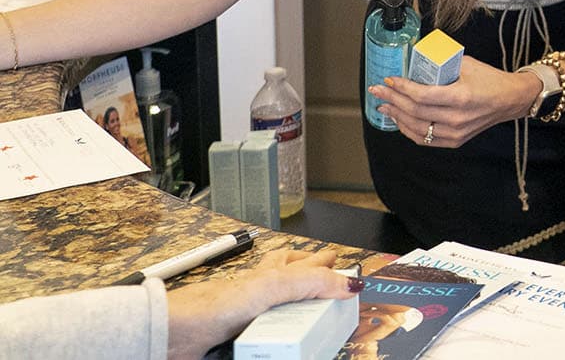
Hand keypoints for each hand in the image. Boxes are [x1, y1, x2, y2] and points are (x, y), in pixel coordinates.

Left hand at [166, 247, 359, 359]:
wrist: (175, 331)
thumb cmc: (213, 304)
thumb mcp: (272, 286)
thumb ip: (311, 282)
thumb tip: (349, 284)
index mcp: (270, 273)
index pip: (304, 262)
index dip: (323, 261)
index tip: (339, 262)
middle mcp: (258, 293)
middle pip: (289, 279)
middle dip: (309, 276)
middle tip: (328, 275)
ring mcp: (246, 317)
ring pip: (274, 309)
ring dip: (289, 309)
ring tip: (305, 310)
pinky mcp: (235, 342)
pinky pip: (260, 338)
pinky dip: (269, 340)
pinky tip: (271, 343)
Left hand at [367, 55, 540, 147]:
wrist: (510, 100)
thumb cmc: (490, 80)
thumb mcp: (468, 65)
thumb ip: (442, 65)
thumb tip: (417, 61)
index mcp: (460, 97)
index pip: (421, 96)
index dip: (401, 88)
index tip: (389, 80)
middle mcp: (456, 118)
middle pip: (414, 111)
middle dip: (392, 99)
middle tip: (378, 90)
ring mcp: (455, 132)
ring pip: (416, 127)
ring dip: (396, 116)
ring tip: (384, 106)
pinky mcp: (454, 140)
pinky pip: (424, 139)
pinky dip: (408, 130)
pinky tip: (399, 120)